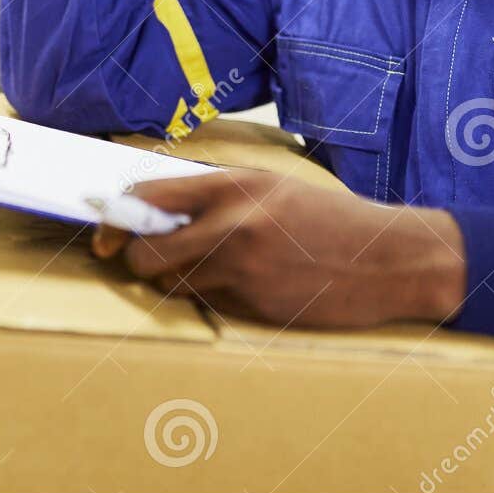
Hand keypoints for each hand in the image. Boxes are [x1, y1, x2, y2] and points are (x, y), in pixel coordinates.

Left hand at [92, 169, 465, 327]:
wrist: (388, 259)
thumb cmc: (329, 218)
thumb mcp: (271, 186)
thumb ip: (214, 194)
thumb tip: (152, 208)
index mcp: (234, 185)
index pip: (148, 197)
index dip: (116, 218)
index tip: (104, 232)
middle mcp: (232, 225)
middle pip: (145, 254)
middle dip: (136, 261)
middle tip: (146, 260)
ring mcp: (242, 270)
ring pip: (171, 286)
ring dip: (172, 282)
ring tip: (205, 269)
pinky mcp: (255, 307)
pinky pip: (208, 306)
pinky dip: (212, 299)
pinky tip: (245, 287)